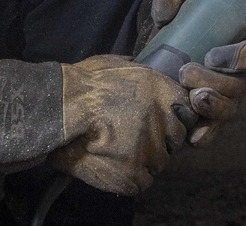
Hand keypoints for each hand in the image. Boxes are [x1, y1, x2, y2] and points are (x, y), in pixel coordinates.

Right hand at [49, 55, 193, 195]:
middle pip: (175, 141)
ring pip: (159, 163)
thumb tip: (148, 74)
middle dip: (160, 141)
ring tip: (119, 151)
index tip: (158, 122)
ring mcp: (149, 150)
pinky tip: (113, 164)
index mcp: (161, 91)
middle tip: (135, 138)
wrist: (58, 109)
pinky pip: (142, 182)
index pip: (187, 112)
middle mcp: (162, 120)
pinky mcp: (132, 175)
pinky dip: (130, 177)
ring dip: (144, 160)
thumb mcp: (117, 64)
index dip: (172, 119)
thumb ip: (141, 74)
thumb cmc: (82, 83)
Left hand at [135, 0, 245, 146]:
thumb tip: (165, 5)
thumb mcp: (171, 20)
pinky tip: (192, 137)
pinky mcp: (207, 123)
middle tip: (184, 73)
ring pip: (228, 110)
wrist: (159, 64)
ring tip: (192, 99)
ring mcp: (223, 104)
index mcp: (231, 55)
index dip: (234, 57)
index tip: (209, 55)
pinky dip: (204, 136)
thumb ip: (168, 7)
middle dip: (213, 81)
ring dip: (212, 107)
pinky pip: (211, 134)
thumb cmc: (175, 38)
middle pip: (236, 87)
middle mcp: (233, 82)